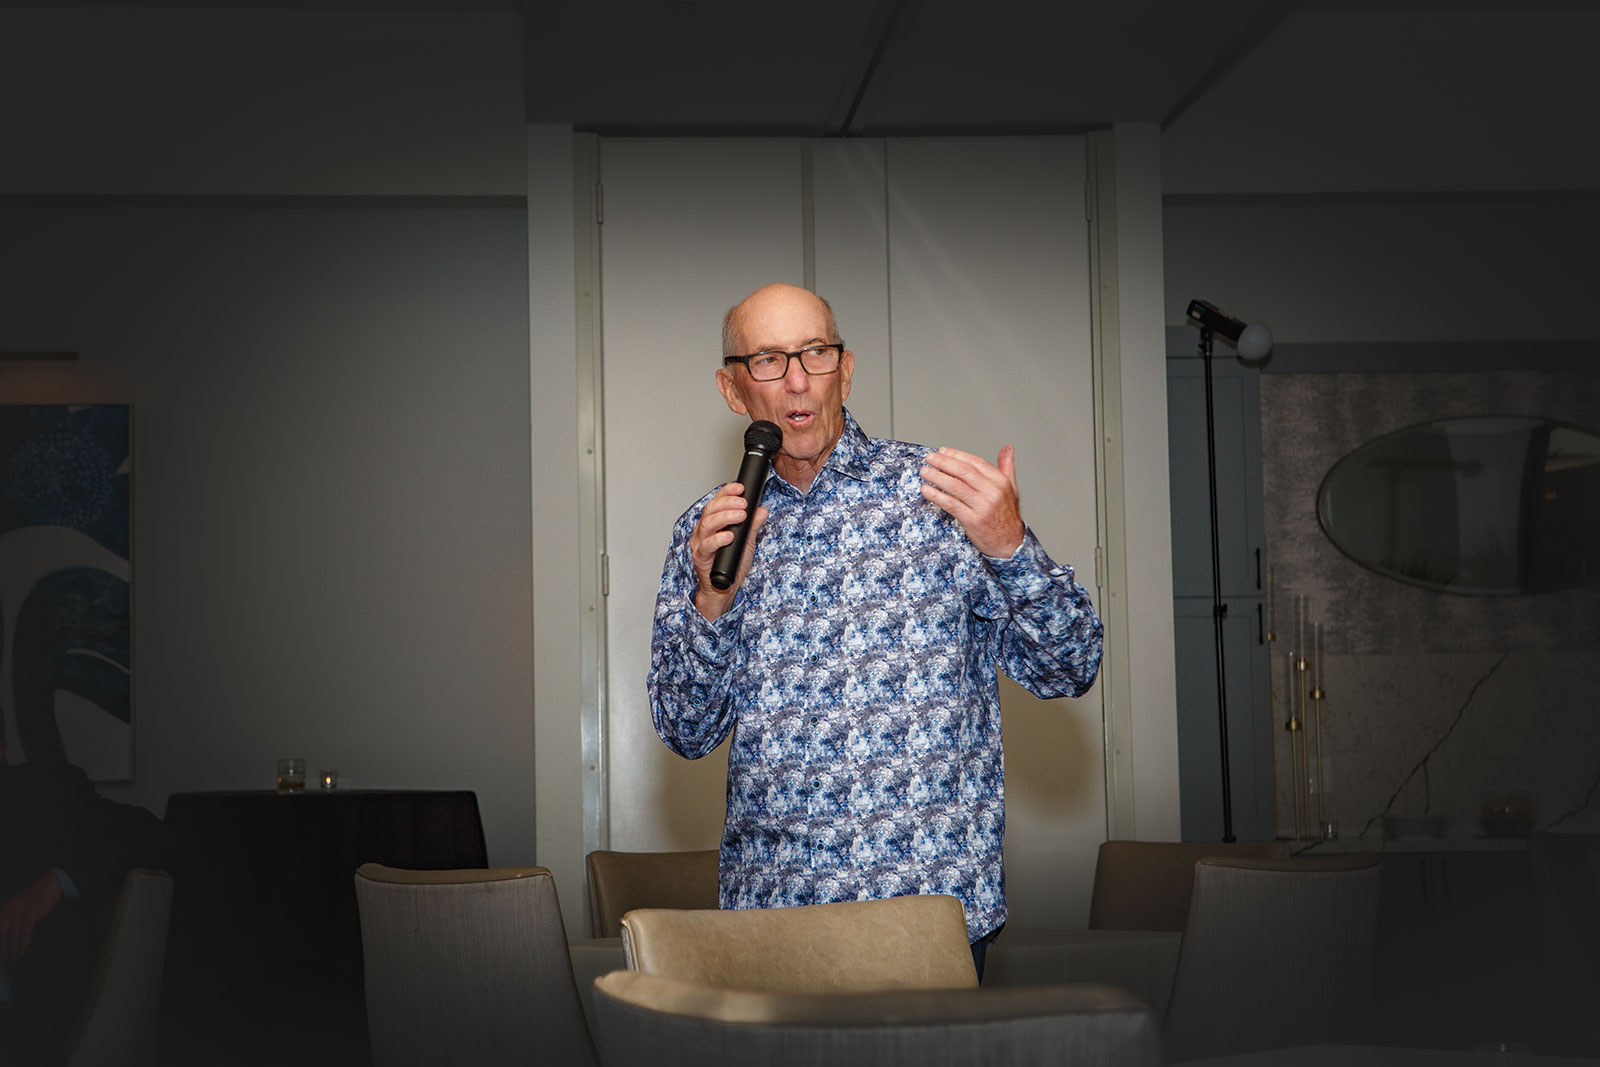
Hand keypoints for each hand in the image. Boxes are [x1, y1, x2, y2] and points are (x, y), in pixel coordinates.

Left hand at [0, 873, 64, 963]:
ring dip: (13, 950)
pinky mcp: (31, 913)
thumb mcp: (20, 906)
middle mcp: (9, 909)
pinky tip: (23, 952)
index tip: (0, 955)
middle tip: (5, 961)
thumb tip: (11, 938)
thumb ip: (14, 919)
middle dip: (3, 949)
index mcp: (5, 908)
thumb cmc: (38, 897)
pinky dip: (24, 943)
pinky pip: (25, 931)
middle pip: (2, 933)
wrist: (52, 884)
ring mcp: (20, 911)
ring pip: (12, 935)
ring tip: (14, 960)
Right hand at [689, 481, 768, 620]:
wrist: (724, 587)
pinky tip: (730, 536)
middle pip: (711, 509)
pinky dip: (719, 539)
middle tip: (743, 504)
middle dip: (728, 503)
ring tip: (741, 516)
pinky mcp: (700, 557)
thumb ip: (753, 526)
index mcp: (713, 523)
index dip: (727, 492)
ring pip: (707, 524)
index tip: (740, 488)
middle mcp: (704, 530)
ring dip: (725, 517)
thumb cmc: (732, 563)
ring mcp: (700, 543)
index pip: (717, 501)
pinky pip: (707, 546)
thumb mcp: (747, 541)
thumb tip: (762, 510)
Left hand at [920, 445, 1025, 558]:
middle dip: (943, 462)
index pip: (975, 462)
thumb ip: (1007, 467)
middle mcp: (992, 492)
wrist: (1010, 544)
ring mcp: (982, 507)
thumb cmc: (1007, 516)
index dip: (957, 455)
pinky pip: (950, 504)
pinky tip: (926, 490)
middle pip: (963, 471)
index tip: (942, 451)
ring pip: (955, 486)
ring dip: (936, 477)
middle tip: (929, 458)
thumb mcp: (1011, 489)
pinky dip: (936, 496)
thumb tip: (1007, 448)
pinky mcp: (972, 521)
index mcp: (1000, 482)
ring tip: (925, 472)